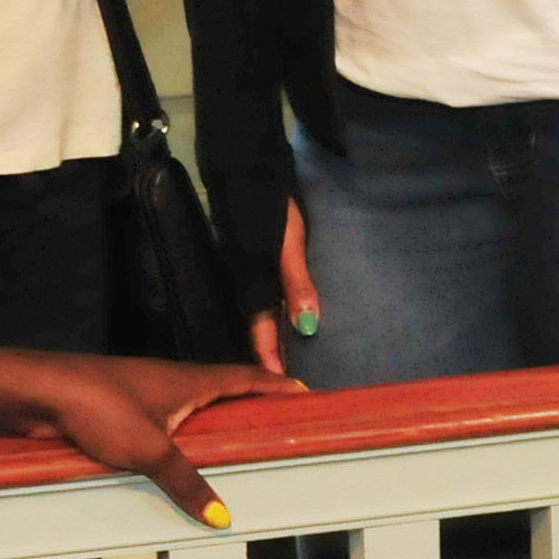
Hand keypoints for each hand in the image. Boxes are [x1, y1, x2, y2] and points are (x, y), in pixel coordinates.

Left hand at [14, 357, 294, 523]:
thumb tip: (220, 515)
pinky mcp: (122, 412)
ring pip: (191, 411)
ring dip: (214, 426)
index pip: (246, 378)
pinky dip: (182, 441)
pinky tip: (179, 462)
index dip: (275, 386)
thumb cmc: (97, 405)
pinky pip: (165, 426)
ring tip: (235, 452)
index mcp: (189, 381)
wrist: (40, 392)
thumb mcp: (149, 449)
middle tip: (276, 427)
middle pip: (223, 393)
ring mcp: (146, 396)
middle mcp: (171, 383)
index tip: (304, 394)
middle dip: (250, 408)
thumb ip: (186, 482)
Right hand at [249, 199, 320, 375]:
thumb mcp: (289, 243)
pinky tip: (296, 322)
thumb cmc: (273, 205)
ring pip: (266, 313)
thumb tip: (307, 327)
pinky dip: (282, 314)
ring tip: (296, 363)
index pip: (261, 330)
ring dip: (278, 337)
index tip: (280, 390)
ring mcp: (256, 270)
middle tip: (289, 387)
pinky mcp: (263, 259)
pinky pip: (271, 297)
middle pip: (261, 326)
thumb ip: (297, 282)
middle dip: (273, 356)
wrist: (254, 167)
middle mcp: (251, 281)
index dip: (270, 359)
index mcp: (253, 281)